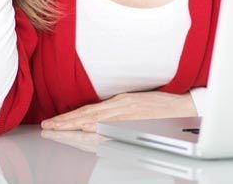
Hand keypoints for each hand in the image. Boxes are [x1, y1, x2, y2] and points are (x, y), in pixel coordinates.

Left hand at [39, 91, 196, 132]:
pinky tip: (83, 131)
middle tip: (47, 127)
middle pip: (87, 115)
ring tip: (57, 130)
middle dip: (65, 122)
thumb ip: (116, 111)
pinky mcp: (135, 121)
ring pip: (94, 121)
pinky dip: (95, 129)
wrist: (185, 108)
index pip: (88, 110)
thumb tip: (96, 119)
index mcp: (120, 102)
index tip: (53, 122)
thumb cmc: (162, 108)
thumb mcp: (135, 105)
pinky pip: (110, 127)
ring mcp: (127, 114)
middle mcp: (121, 106)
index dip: (69, 117)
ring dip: (74, 126)